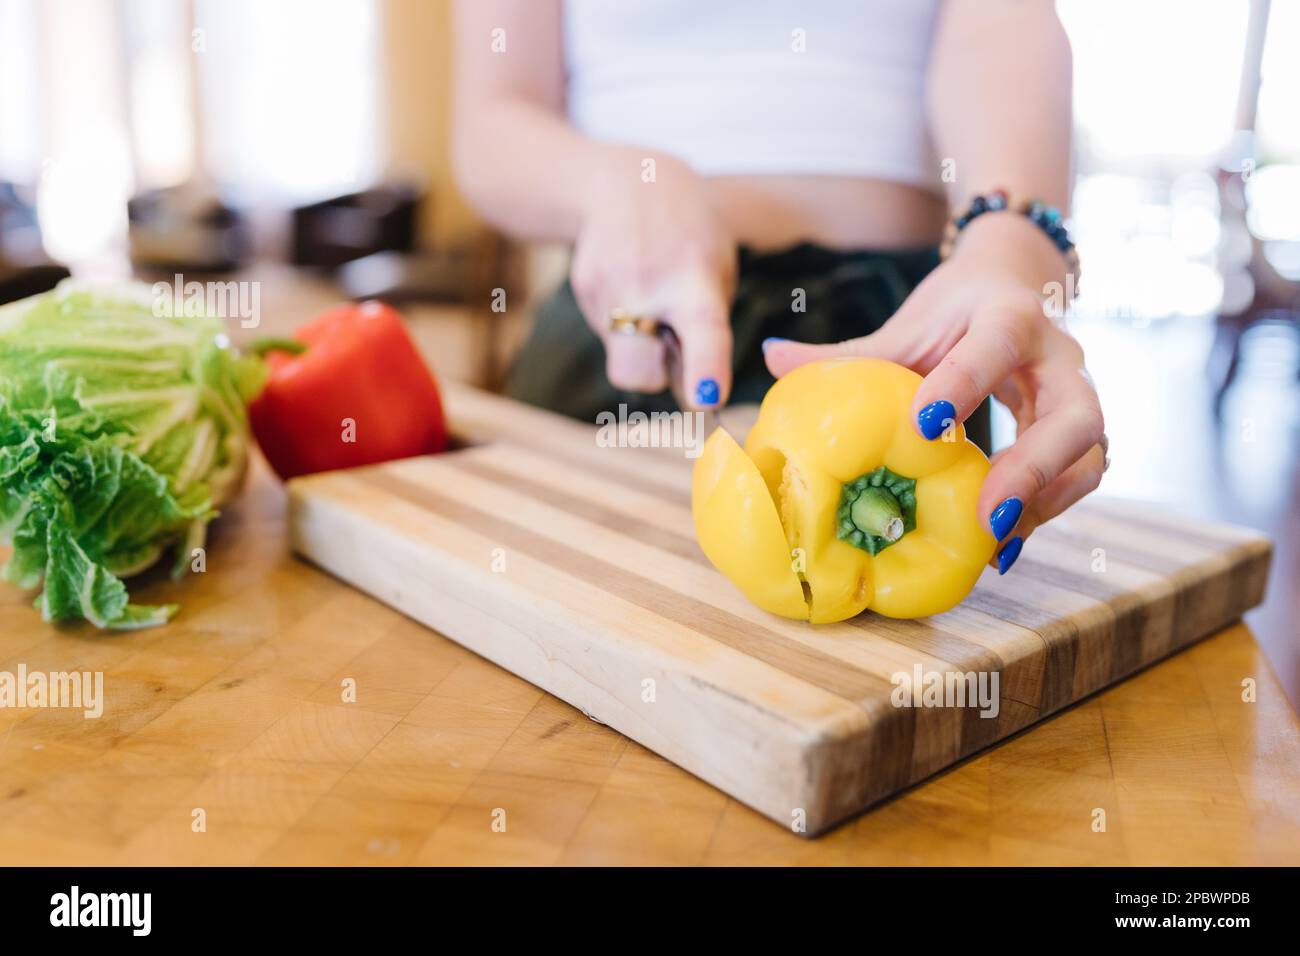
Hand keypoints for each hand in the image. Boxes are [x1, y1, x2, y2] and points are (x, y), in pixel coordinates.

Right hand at [570, 149, 735, 407]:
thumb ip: (707, 330)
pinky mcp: (583, 289)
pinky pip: (608, 332)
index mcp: (694, 282)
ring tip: (649, 292)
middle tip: (667, 345)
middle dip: (652, 376)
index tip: (705, 399)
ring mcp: (606, 289)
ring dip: (639, 342)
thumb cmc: (689, 234)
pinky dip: (622, 321)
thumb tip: (690, 395)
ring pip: (622, 356)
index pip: (703, 334)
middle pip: (636, 372)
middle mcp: (646, 287)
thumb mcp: (717, 268)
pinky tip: (630, 281)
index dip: (704, 370)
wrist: (626, 179)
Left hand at [763, 213, 1105, 572]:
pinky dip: (1044, 513)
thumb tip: (771, 357)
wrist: (1017, 284)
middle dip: (1033, 467)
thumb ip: (849, 352)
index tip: (924, 426)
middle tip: (986, 515)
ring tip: (994, 541)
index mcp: (1008, 315)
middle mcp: (1059, 355)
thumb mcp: (906, 324)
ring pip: (1091, 453)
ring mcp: (1078, 394)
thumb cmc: (954, 311)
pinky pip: (1080, 477)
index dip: (964, 383)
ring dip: (1046, 501)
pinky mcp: (1080, 430)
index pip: (997, 342)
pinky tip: (1000, 548)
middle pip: (1076, 414)